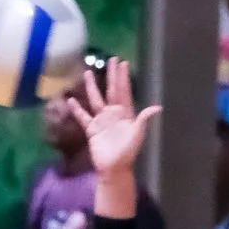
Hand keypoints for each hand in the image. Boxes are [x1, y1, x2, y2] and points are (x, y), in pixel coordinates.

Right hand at [67, 58, 160, 176]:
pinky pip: (83, 117)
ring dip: (92, 86)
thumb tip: (158, 107)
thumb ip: (144, 119)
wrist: (114, 168)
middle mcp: (113, 114)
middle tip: (111, 60)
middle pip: (111, 90)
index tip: (123, 63)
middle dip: (111, 75)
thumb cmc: (127, 152)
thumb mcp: (137, 134)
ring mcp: (102, 121)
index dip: (123, 77)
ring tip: (87, 73)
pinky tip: (71, 100)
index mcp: (125, 113)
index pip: (123, 91)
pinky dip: (77, 109)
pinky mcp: (92, 130)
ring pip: (96, 99)